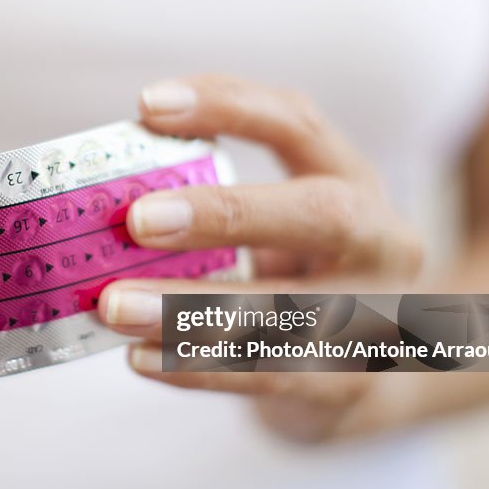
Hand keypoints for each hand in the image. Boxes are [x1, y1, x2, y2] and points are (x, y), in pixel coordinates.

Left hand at [98, 75, 423, 441]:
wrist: (374, 378)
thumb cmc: (299, 282)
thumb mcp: (278, 231)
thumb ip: (217, 210)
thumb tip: (107, 209)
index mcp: (354, 182)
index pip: (298, 124)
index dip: (229, 106)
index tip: (149, 105)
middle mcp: (381, 242)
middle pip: (321, 214)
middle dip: (225, 214)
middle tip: (137, 221)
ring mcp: (378, 317)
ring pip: (287, 310)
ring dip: (189, 308)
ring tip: (115, 306)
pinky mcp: (348, 384)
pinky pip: (268, 375)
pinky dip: (198, 368)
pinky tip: (141, 358)